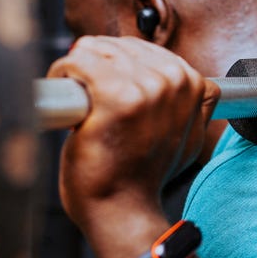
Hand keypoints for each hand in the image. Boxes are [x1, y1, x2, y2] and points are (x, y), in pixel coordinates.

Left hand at [46, 36, 219, 227]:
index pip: (141, 49)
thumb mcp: (186, 137)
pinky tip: (69, 105)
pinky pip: (75, 61)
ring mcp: (145, 88)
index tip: (107, 96)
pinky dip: (61, 76)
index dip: (117, 70)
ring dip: (76, 73)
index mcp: (193, 84)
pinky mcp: (114, 95)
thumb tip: (195, 84)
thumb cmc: (143, 177)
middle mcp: (173, 80)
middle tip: (90, 104)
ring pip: (93, 49)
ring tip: (80, 105)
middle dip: (95, 68)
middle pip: (116, 45)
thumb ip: (191, 105)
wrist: (123, 212)